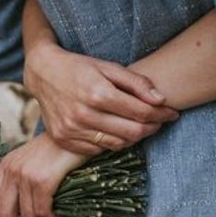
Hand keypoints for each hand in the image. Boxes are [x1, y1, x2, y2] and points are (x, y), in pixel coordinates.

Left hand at [0, 133, 86, 216]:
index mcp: (4, 166)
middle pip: (3, 213)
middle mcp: (11, 171)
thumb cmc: (52, 149)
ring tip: (50, 214)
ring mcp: (25, 175)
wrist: (71, 133)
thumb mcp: (25, 161)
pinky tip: (58, 213)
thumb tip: (13, 211)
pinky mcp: (43, 180)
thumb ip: (15, 180)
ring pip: (26, 215)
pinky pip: (42, 212)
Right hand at [23, 42, 178, 154]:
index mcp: (98, 93)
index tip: (172, 113)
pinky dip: (113, 142)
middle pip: (133, 132)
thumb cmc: (80, 67)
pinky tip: (117, 130)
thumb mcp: (108, 67)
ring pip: (118, 144)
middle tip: (160, 121)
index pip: (141, 113)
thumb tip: (161, 100)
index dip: (162, 115)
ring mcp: (73, 130)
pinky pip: (99, 150)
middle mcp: (84, 115)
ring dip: (135, 136)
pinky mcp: (65, 140)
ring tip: (141, 125)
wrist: (43, 73)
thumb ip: (136, 83)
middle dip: (153, 128)